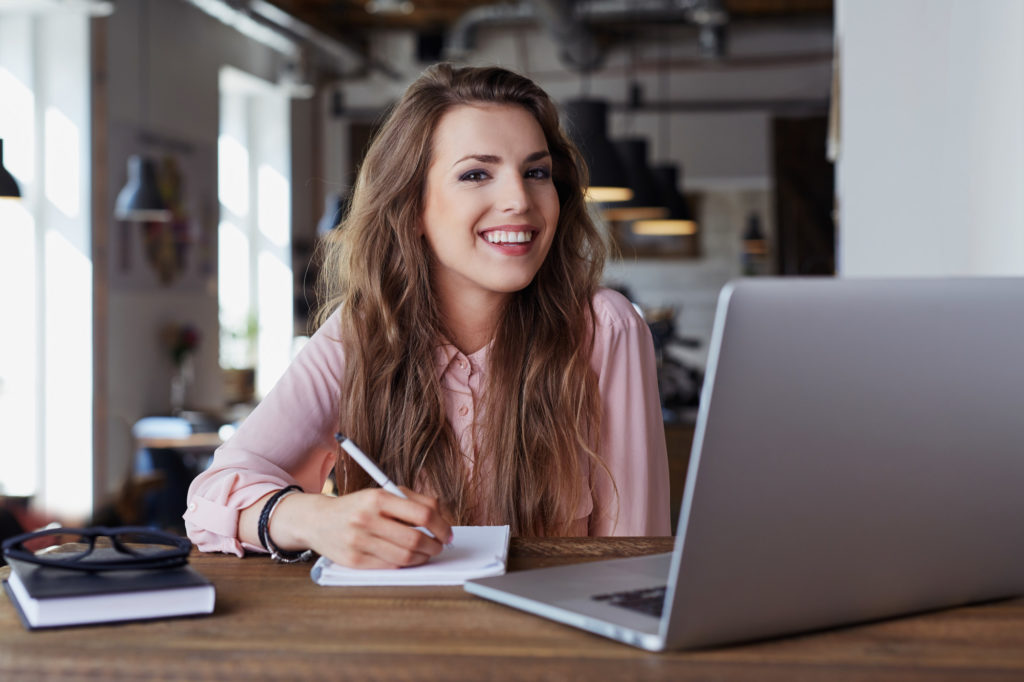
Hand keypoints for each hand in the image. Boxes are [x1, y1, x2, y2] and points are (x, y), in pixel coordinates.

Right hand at [288, 488, 452, 569]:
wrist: (318, 520)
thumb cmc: (358, 506)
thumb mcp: (382, 493)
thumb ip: (413, 501)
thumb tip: (442, 518)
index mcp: (377, 498)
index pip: (423, 513)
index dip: (442, 526)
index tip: (447, 533)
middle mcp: (366, 519)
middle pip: (415, 538)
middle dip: (435, 545)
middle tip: (439, 546)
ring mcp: (358, 541)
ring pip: (405, 556)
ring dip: (423, 557)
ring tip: (426, 552)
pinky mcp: (353, 561)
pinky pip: (390, 566)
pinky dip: (405, 563)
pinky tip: (408, 558)